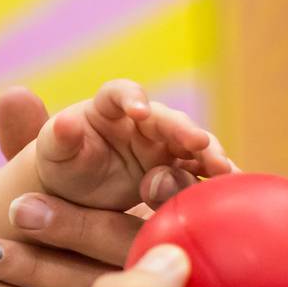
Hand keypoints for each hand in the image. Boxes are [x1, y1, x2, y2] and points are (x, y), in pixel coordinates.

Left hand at [0, 87, 200, 286]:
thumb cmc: (47, 223)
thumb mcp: (37, 177)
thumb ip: (32, 140)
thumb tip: (13, 95)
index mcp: (161, 205)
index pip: (173, 190)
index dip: (156, 185)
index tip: (113, 174)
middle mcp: (163, 260)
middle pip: (128, 242)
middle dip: (73, 224)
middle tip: (17, 209)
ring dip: (33, 267)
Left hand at [35, 79, 233, 210]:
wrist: (78, 193)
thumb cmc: (64, 165)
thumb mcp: (56, 154)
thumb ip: (60, 138)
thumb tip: (63, 123)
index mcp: (108, 107)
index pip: (120, 93)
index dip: (132, 98)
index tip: (140, 111)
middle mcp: (143, 120)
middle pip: (167, 119)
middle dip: (183, 129)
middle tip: (198, 143)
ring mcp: (164, 143)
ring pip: (191, 143)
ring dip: (208, 154)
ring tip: (223, 170)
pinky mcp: (179, 167)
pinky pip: (200, 169)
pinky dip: (216, 177)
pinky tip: (231, 188)